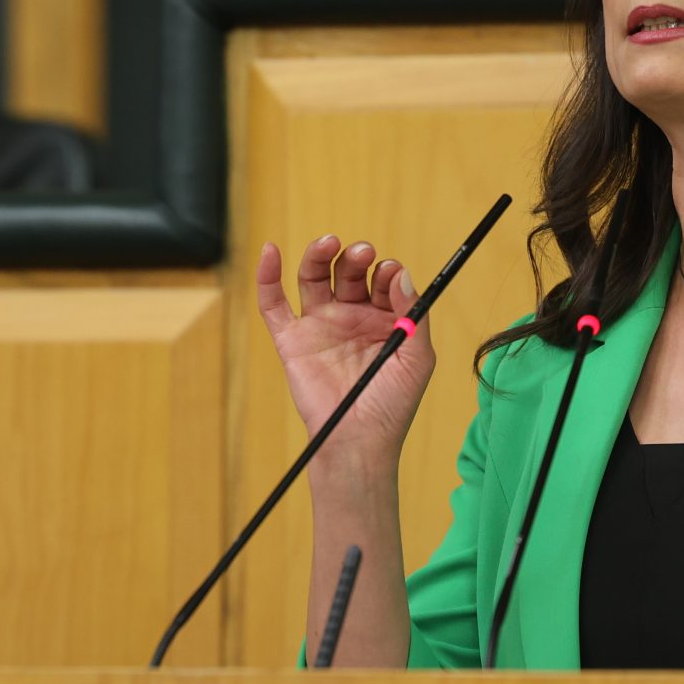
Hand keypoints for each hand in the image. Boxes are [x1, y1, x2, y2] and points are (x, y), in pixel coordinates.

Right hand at [253, 234, 436, 470]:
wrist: (358, 440)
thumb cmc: (391, 405)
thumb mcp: (417, 357)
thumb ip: (413, 313)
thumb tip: (401, 272)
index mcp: (382, 319)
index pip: (382, 280)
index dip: (386, 270)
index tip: (390, 272)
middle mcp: (350, 317)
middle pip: (348, 272)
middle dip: (356, 257)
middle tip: (363, 253)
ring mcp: (320, 326)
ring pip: (314, 277)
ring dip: (320, 254)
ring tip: (330, 242)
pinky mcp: (291, 339)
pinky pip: (274, 303)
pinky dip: (267, 275)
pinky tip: (271, 250)